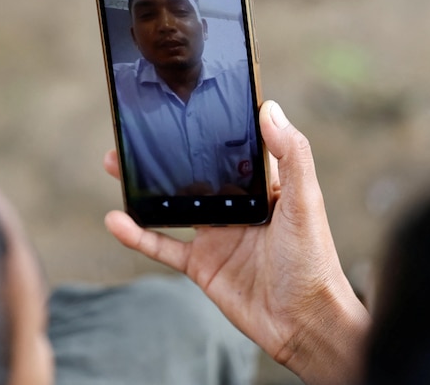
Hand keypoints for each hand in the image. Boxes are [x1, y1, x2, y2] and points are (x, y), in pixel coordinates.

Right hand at [104, 101, 369, 384]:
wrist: (304, 323)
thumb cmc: (314, 262)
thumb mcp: (305, 202)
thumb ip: (292, 155)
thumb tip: (272, 110)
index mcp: (261, 186)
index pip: (230, 149)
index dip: (208, 129)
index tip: (182, 106)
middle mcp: (235, 206)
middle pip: (192, 173)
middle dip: (165, 155)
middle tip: (136, 135)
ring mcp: (215, 235)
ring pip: (171, 204)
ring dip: (145, 186)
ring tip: (115, 164)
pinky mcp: (201, 264)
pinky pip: (162, 245)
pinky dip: (138, 234)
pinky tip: (118, 221)